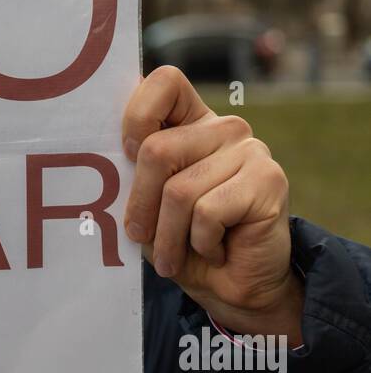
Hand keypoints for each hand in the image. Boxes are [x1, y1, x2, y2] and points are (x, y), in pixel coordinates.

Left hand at [122, 68, 302, 343]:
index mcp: (192, 123)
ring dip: (169, 237)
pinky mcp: (268, 180)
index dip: (137, 116)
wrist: (234, 290)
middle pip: (156, 150)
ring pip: (179, 190)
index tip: (127, 155)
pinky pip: (207, 212)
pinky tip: (215, 249)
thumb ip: (134, 172)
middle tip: (142, 237)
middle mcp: (224, 128)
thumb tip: (104, 158)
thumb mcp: (148, 205)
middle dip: (141, 206)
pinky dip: (200, 242)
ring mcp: (250, 151)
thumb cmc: (184, 245)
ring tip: (177, 255)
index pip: (165, 82)